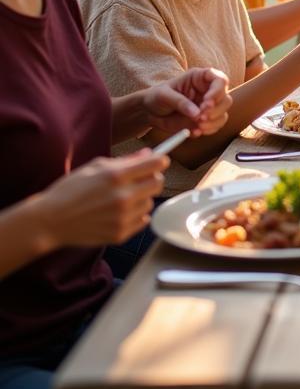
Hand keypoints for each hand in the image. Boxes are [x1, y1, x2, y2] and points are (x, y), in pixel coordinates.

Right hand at [38, 151, 166, 248]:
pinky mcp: (120, 234)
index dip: (160, 161)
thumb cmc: (70, 190)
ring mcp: (123, 217)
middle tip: (140, 180)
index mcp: (116, 176)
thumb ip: (125, 160)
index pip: (156, 164)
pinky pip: (142, 221)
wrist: (51, 221)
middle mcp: (123, 196)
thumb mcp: (95, 167)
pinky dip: (135, 215)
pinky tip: (119, 212)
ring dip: (141, 198)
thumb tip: (148, 154)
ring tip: (121, 199)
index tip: (159, 162)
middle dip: (152, 179)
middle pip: (158, 183)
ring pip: (150, 203)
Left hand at [141, 68, 231, 136]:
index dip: (218, 92)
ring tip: (198, 127)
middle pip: (226, 98)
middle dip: (216, 110)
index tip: (207, 104)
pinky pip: (215, 125)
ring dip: (213, 122)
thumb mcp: (164, 96)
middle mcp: (208, 91)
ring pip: (223, 113)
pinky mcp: (206, 119)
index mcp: (200, 78)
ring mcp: (208, 106)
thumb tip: (197, 114)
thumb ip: (180, 102)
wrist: (149, 112)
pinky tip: (195, 132)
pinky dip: (208, 130)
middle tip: (201, 118)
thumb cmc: (157, 97)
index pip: (220, 80)